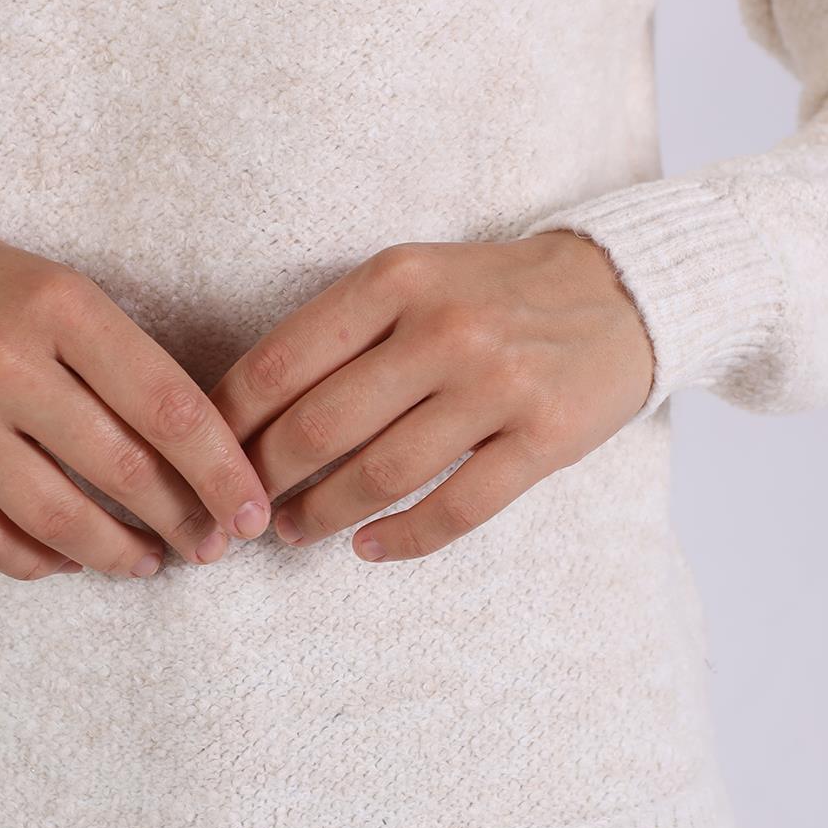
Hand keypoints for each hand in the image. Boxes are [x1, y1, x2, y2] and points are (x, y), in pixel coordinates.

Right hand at [0, 207, 271, 579]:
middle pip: (120, 469)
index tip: (251, 511)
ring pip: (55, 517)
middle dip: (183, 521)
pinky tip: (72, 560)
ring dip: (118, 554)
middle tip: (211, 545)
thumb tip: (208, 463)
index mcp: (60, 305)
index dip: (221, 472)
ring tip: (149, 561)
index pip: (168, 405)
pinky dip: (39, 561)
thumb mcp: (66, 296)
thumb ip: (130, 370)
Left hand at [206, 232, 655, 562]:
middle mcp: (443, 329)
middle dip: (263, 482)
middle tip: (240, 510)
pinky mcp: (544, 438)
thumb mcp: (415, 278)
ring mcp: (497, 386)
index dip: (227, 425)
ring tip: (294, 532)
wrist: (622, 291)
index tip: (204, 460)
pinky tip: (370, 549)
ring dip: (323, 516)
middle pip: (319, 428)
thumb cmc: (495, 294)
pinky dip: (403, 539)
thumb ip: (342, 332)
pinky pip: (456, 508)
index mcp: (396, 279)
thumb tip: (247, 413)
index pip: (280, 363)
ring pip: (381, 475)